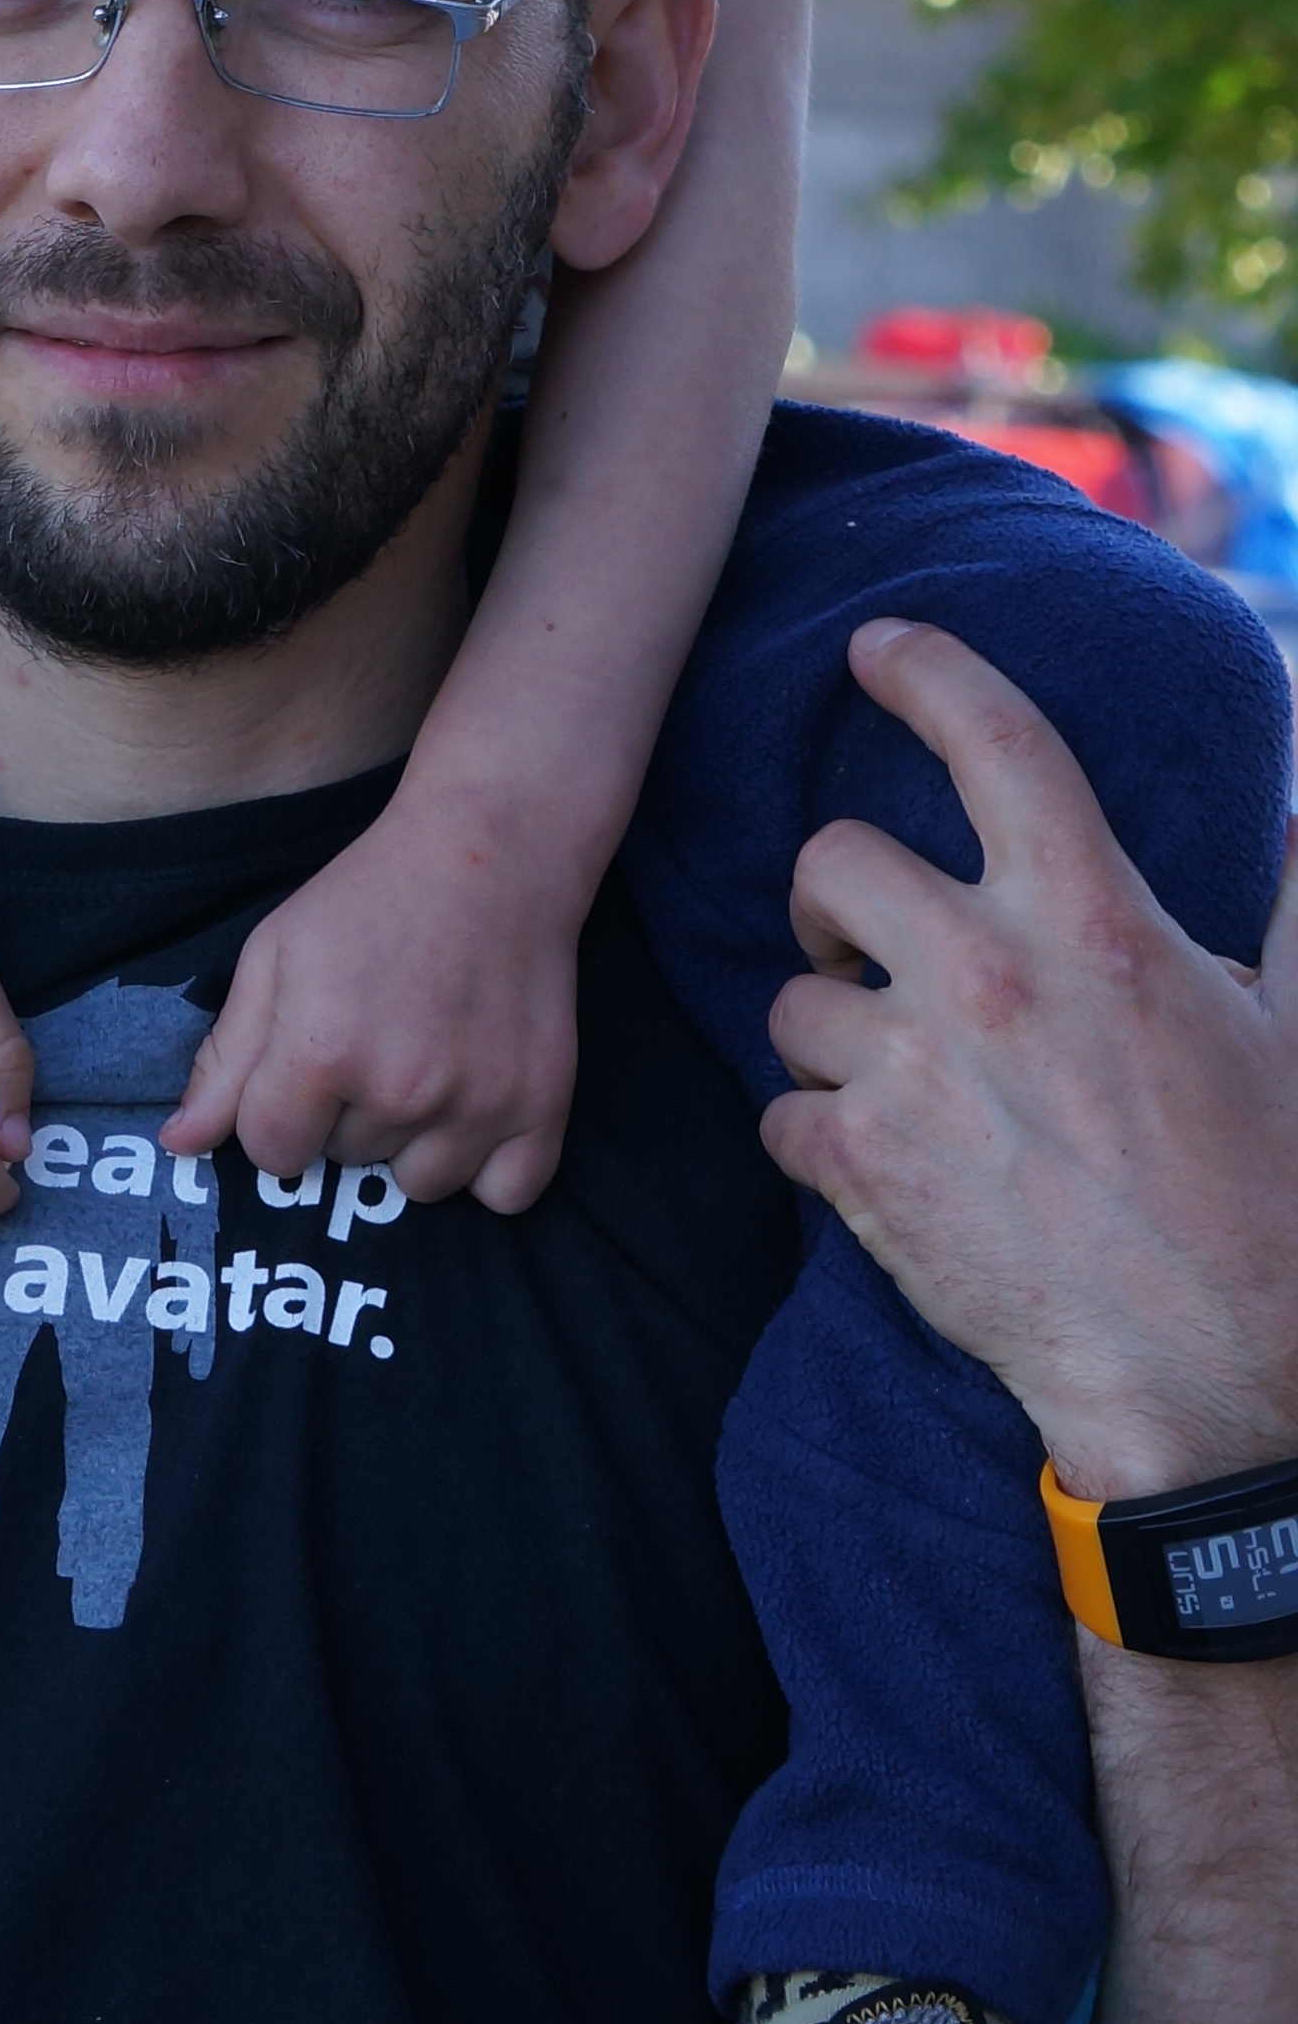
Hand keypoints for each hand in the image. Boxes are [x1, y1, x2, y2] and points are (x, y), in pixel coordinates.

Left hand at [173, 782, 582, 1212]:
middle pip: (343, 1163)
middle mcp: (401, 1090)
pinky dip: (487, 1169)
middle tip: (374, 1040)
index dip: (275, 1114)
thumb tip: (178, 1145)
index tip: (300, 1070)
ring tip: (424, 1067)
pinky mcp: (543, 1108)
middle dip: (343, 1116)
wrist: (492, 854)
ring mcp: (479, 1104)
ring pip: (417, 1185)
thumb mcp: (274, 956)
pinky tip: (472, 1109)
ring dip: (411, 1143)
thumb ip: (226, 1058)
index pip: (271, 1152)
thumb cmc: (368, 899)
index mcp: (322, 1051)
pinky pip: (504, 1197)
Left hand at [763, 619, 1297, 1502]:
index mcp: (1100, 920)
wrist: (1214, 1376)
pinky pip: (779, 1112)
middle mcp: (991, 973)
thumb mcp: (1297, 1031)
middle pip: (832, 857)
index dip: (925, 670)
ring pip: (793, 997)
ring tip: (892, 1073)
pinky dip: (813, 1133)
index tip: (878, 647)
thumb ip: (1292, 911)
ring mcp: (915, 1071)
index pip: (995, 739)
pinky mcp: (860, 1168)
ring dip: (827, 1029)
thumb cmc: (1268, 1201)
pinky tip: (875, 1161)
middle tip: (865, 942)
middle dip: (836, 896)